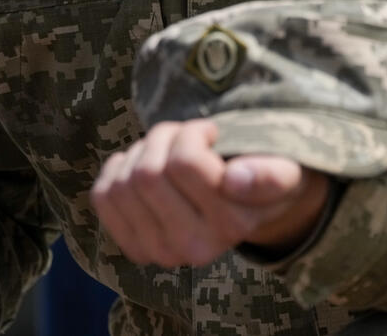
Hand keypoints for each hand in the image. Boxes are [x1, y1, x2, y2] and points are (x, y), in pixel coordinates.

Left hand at [90, 119, 327, 267]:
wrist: (249, 209)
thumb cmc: (262, 176)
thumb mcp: (283, 170)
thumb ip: (270, 174)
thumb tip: (233, 179)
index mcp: (231, 226)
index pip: (184, 164)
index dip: (193, 134)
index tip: (212, 133)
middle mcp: (194, 249)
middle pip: (148, 172)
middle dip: (165, 138)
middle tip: (186, 135)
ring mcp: (160, 252)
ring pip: (124, 182)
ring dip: (142, 151)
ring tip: (168, 150)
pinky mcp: (134, 247)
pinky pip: (103, 196)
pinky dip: (117, 169)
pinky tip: (143, 165)